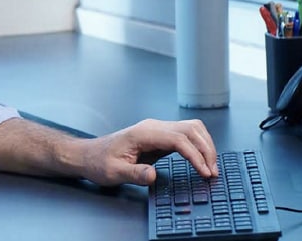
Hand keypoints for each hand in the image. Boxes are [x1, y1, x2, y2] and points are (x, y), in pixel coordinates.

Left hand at [75, 118, 216, 186]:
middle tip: (212, 172)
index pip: (178, 138)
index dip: (195, 155)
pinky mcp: (160, 137)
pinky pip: (185, 136)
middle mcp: (153, 127)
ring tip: (211, 167)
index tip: (204, 171)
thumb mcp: (113, 173)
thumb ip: (134, 174)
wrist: (89, 155)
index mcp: (143, 133)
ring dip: (205, 145)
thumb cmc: (99, 162)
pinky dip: (198, 146)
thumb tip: (153, 175)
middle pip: (190, 130)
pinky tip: (201, 160)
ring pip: (191, 129)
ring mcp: (157, 130)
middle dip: (206, 150)